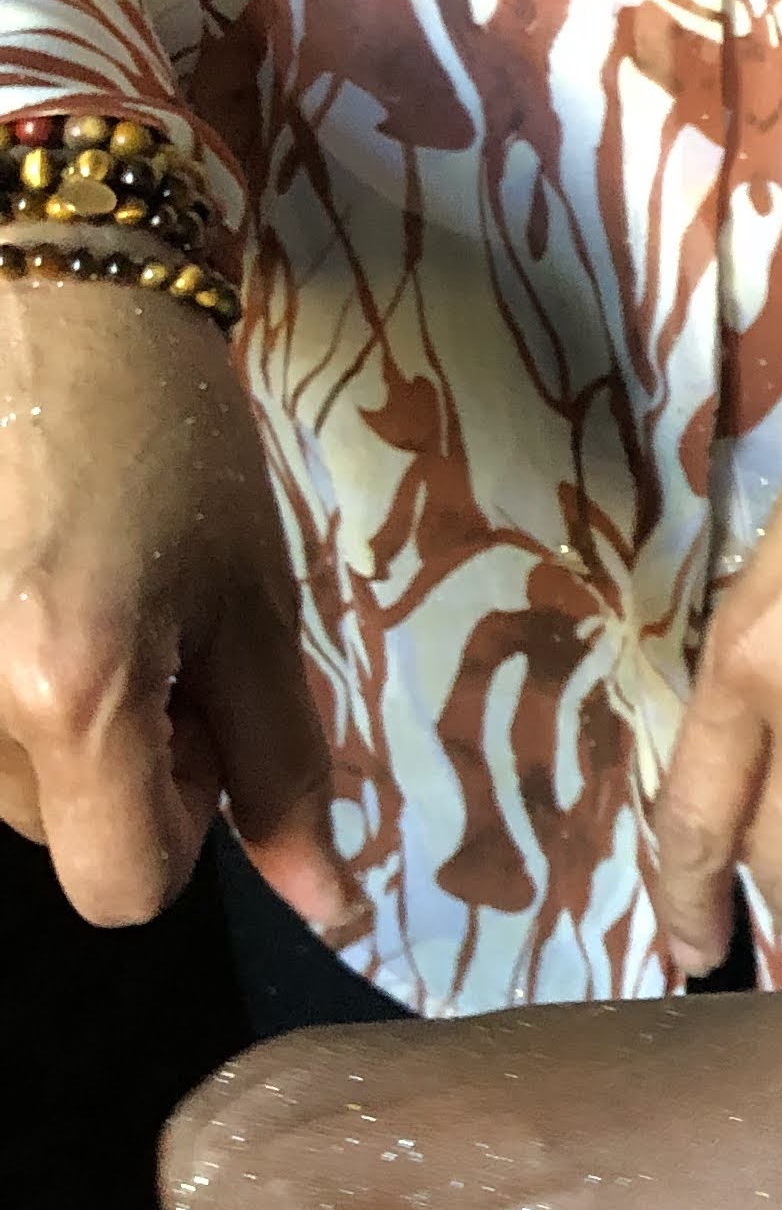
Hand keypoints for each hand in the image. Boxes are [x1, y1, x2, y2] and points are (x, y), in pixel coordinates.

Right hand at [0, 267, 351, 929]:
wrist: (43, 304)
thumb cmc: (169, 440)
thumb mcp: (256, 607)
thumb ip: (285, 768)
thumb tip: (323, 905)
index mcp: (70, 694)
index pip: (123, 889)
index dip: (183, 821)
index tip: (204, 721)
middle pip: (64, 834)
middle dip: (128, 763)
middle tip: (159, 631)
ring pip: (13, 785)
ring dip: (67, 727)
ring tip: (95, 597)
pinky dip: (13, 687)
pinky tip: (36, 589)